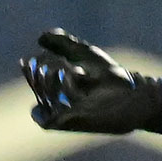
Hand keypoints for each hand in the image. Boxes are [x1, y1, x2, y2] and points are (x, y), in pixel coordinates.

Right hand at [20, 28, 161, 133]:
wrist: (133, 93)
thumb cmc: (111, 76)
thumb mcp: (85, 54)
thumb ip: (63, 44)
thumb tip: (40, 37)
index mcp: (60, 90)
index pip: (36, 82)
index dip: (29, 72)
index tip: (27, 60)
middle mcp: (61, 103)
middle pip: (37, 91)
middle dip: (35, 76)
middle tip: (39, 64)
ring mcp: (67, 114)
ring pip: (44, 100)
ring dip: (48, 81)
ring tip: (60, 67)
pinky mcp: (73, 123)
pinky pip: (55, 113)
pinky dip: (62, 90)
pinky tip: (71, 75)